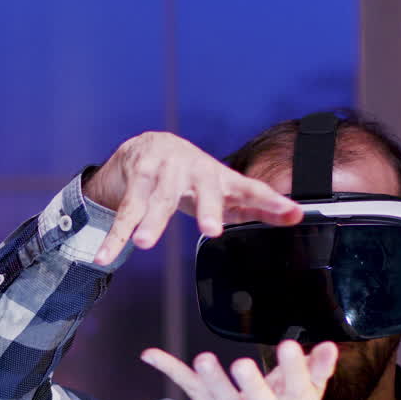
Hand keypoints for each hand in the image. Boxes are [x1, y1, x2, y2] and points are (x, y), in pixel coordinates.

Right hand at [84, 131, 302, 264]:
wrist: (148, 144)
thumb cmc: (192, 176)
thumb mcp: (224, 190)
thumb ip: (256, 206)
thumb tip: (295, 216)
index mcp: (219, 176)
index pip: (251, 189)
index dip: (271, 202)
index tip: (292, 213)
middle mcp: (193, 170)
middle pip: (201, 191)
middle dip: (205, 208)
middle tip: (210, 230)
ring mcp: (162, 171)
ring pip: (156, 200)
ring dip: (151, 221)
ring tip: (144, 242)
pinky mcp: (135, 177)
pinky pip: (124, 211)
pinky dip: (114, 235)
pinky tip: (105, 255)